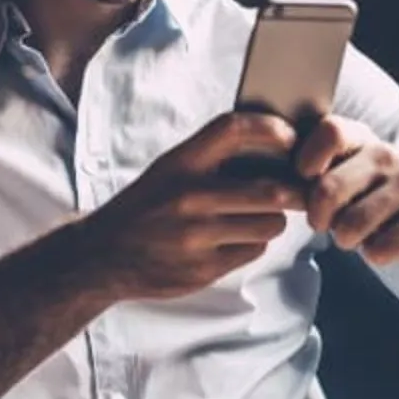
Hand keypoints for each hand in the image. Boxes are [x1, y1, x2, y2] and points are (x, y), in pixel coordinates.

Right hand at [84, 112, 304, 300]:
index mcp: (181, 162)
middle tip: (296, 192)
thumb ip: (212, 157)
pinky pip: (254, 251)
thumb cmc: (145, 206)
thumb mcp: (169, 169)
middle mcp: (190, 196)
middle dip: (292, 193)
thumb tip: (274, 147)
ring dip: (273, 221)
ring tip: (257, 218)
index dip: (271, 129)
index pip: (234, 130)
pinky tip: (232, 240)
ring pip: (270, 224)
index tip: (290, 138)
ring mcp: (197, 236)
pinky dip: (253, 244)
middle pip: (272, 190)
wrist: (101, 255)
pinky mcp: (203, 268)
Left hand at [296, 116, 398, 271]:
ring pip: (352, 224)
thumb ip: (308, 177)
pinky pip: (379, 248)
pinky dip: (373, 254)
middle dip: (318, 217)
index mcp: (361, 137)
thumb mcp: (339, 177)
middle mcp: (386, 154)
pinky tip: (380, 243)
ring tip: (352, 235)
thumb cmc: (366, 200)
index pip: (330, 131)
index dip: (308, 160)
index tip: (306, 181)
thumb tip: (274, 190)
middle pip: (329, 188)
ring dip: (344, 240)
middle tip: (322, 224)